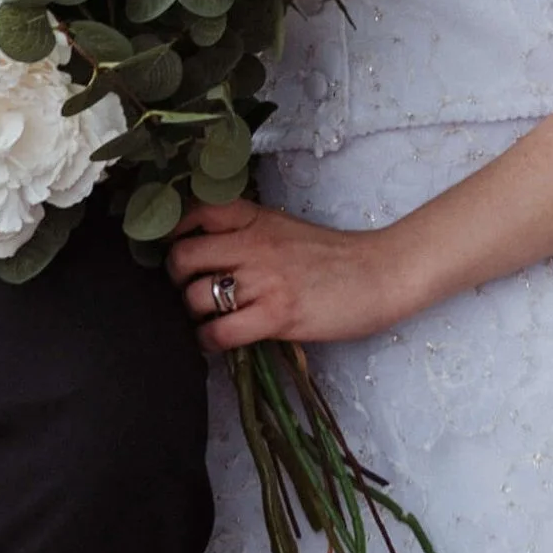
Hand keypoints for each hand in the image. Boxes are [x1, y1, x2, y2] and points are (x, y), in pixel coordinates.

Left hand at [165, 197, 414, 353]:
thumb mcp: (284, 228)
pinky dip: (207, 341)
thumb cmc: (333, 255)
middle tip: (191, 289)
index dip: (173, 231)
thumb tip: (204, 252)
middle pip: (181, 258)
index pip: (194, 211)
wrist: (379, 274)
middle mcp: (252, 244)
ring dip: (192, 313)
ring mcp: (263, 280)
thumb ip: (246, 233)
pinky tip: (216, 341)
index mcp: (254, 218)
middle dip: (177, 279)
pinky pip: (218, 332)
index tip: (174, 247)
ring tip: (206, 318)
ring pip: (194, 297)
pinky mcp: (276, 316)